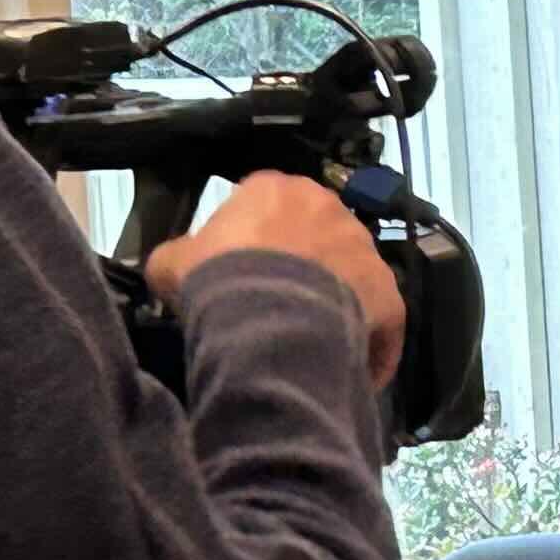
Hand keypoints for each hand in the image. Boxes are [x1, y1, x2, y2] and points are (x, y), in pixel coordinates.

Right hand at [146, 173, 408, 388]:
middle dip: (301, 267)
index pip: (265, 203)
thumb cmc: (220, 280)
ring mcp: (367, 251)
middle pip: (316, 237)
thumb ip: (175, 256)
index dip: (253, 238)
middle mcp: (330, 209)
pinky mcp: (391, 295)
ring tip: (311, 340)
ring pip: (352, 277)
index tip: (242, 270)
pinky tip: (345, 370)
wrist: (269, 320)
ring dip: (335, 302)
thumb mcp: (173, 263)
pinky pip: (380, 324)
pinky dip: (366, 346)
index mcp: (276, 188)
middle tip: (277, 304)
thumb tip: (168, 267)